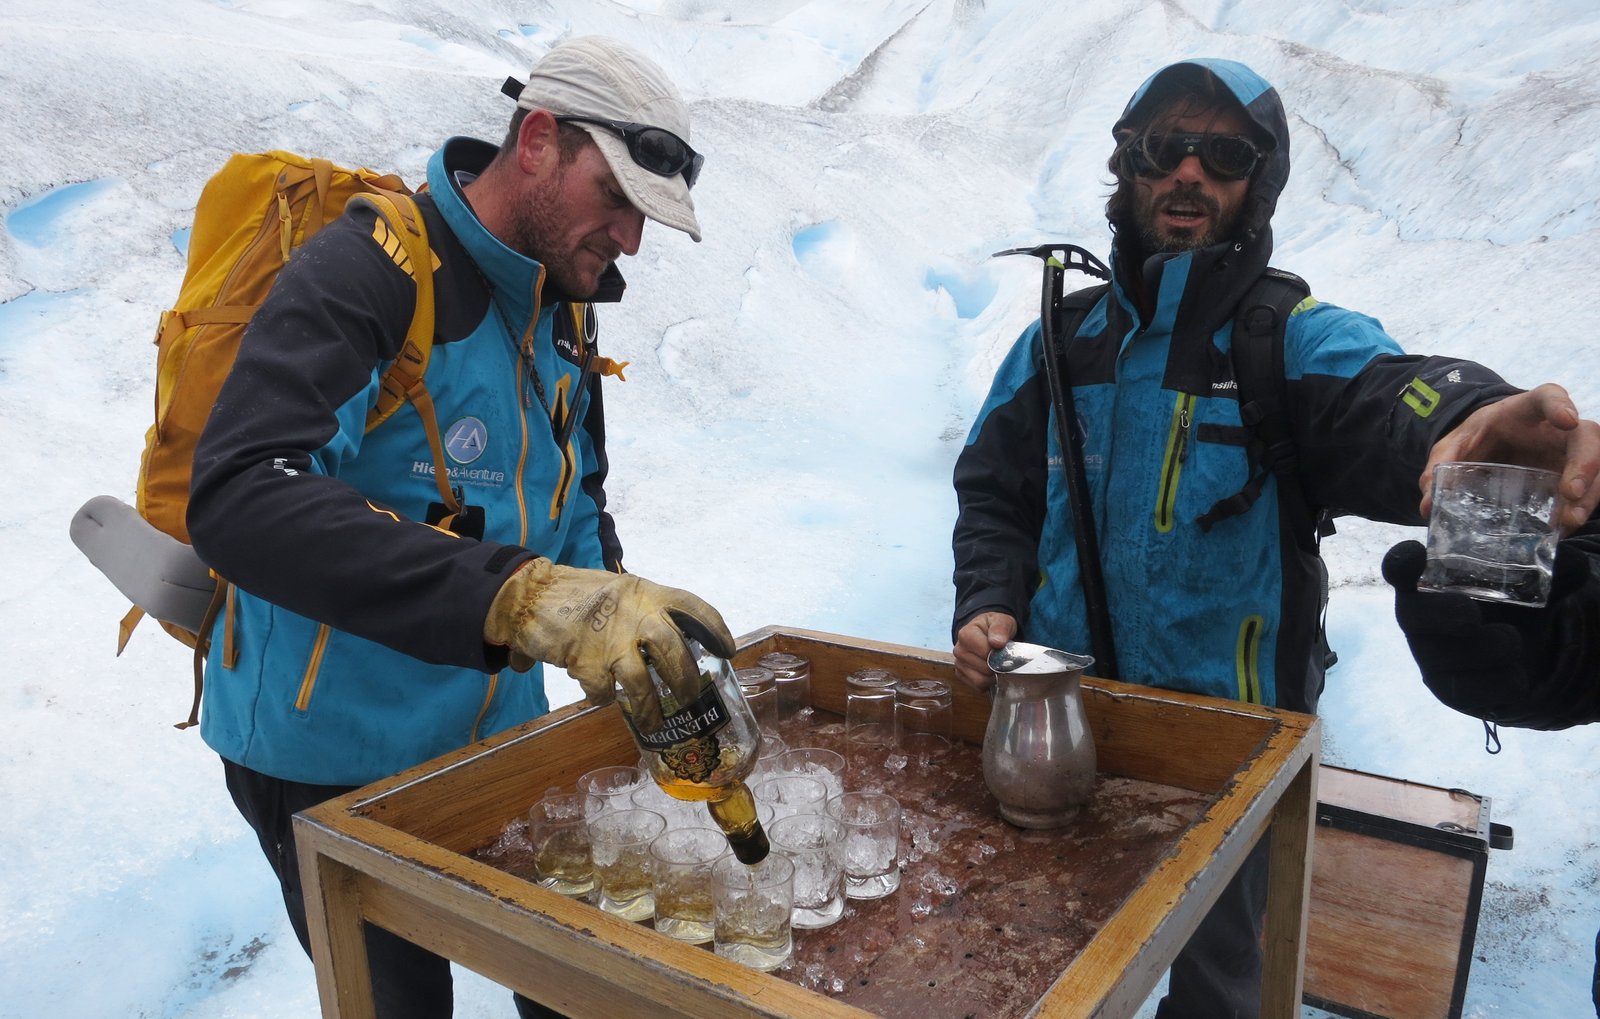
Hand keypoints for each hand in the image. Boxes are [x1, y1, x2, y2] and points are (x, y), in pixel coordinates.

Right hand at [484, 559, 734, 732]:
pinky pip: (604, 691)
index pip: (692, 607)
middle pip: (673, 651)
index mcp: (645, 592)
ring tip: (655, 723)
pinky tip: (602, 697)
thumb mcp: (619, 593)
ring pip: (641, 682)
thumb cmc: (577, 595)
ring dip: (650, 708)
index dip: (714, 629)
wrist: (529, 594)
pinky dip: (604, 699)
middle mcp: (633, 614)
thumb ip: (643, 613)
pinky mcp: (585, 662)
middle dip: (686, 679)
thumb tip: (670, 646)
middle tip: (692, 696)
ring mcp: (609, 640)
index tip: (727, 650)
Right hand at [952, 611, 1016, 691]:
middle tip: (1003, 658)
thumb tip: (997, 642)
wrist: (986, 631)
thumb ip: (1000, 628)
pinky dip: (988, 682)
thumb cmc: (993, 627)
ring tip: (997, 665)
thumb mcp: (1001, 621)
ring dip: (993, 676)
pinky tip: (990, 671)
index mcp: (965, 635)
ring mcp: (959, 664)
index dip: (999, 654)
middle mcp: (959, 650)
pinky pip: (978, 686)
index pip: (986, 653)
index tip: (1004, 649)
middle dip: (997, 666)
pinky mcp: (961, 675)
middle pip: (985, 669)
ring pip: (981, 681)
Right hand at [1381, 539, 1592, 728]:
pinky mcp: (1450, 692)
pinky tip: (1516, 673)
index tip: (1416, 553)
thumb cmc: (1515, 606)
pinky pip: (1474, 691)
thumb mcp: (1532, 583)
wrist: (1525, 655)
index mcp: (1432, 583)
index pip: (1399, 568)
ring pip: (1449, 657)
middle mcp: (1421, 620)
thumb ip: (1551, 569)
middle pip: (1411, 616)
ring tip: (1514, 643)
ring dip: (1492, 649)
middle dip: (1442, 615)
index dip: (1400, 562)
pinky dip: (1505, 680)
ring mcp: (1431, 658)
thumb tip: (1569, 565)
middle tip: (1472, 616)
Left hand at [1423, 384, 1599, 532]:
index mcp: (1526, 410)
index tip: (1568, 419)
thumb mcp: (1454, 446)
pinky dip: (1580, 509)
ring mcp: (1570, 454)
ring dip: (1590, 493)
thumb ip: (1440, 466)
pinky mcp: (1574, 476)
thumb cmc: (1478, 438)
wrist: (1491, 445)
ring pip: (1597, 466)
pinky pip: (1589, 490)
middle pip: (1586, 436)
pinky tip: (1563, 529)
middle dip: (1586, 462)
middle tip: (1571, 492)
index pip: (1548, 397)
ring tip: (1570, 520)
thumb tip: (1428, 504)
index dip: (1560, 405)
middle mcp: (1558, 430)